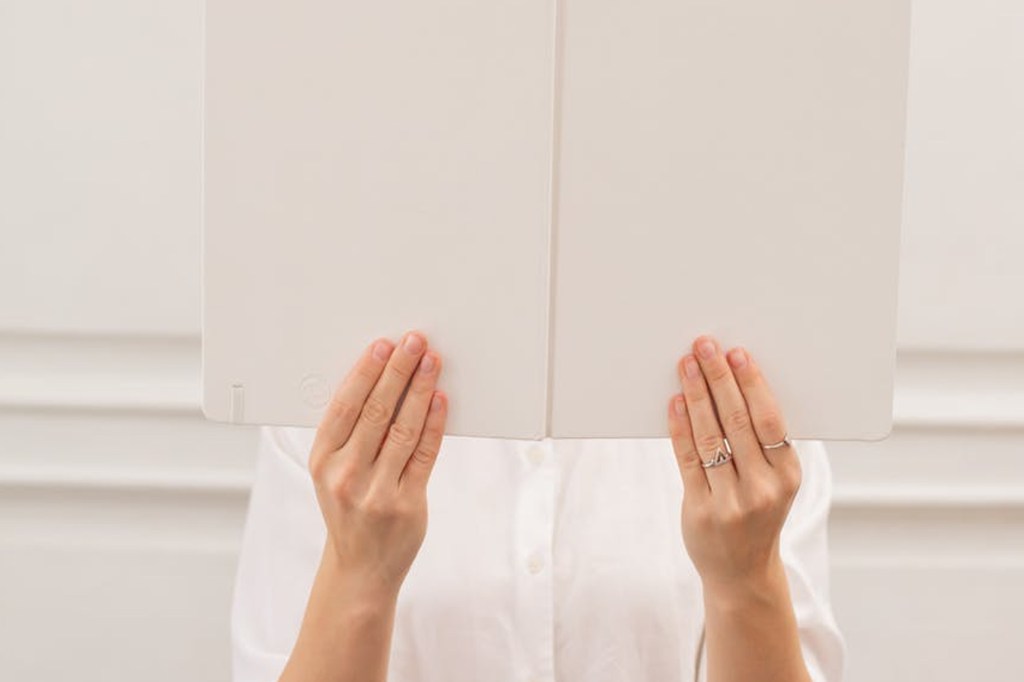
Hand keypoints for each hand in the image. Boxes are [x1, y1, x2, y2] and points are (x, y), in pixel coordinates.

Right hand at [307, 330, 447, 598]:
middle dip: (398, 371)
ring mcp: (376, 491)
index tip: (383, 345)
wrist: (360, 569)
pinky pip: (424, 454)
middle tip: (414, 342)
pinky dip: (434, 424)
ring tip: (432, 363)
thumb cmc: (349, 510)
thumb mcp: (331, 473)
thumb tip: (381, 381)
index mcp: (322, 460)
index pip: (345, 406)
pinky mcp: (406, 503)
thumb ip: (349, 434)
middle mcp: (345, 474)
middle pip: (375, 411)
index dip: (366, 372)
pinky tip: (441, 400)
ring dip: (420, 390)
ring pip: (402, 428)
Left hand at [666, 335, 801, 593]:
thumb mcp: (775, 483)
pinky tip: (674, 401)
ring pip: (710, 436)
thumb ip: (762, 444)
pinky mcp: (700, 510)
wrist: (741, 573)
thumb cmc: (758, 514)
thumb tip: (736, 384)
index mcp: (788, 475)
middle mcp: (762, 488)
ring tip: (686, 365)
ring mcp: (730, 502)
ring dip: (696, 395)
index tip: (737, 354)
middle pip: (737, 422)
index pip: (769, 421)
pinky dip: (679, 427)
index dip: (752, 384)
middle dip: (719, 379)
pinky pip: (687, 459)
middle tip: (705, 346)